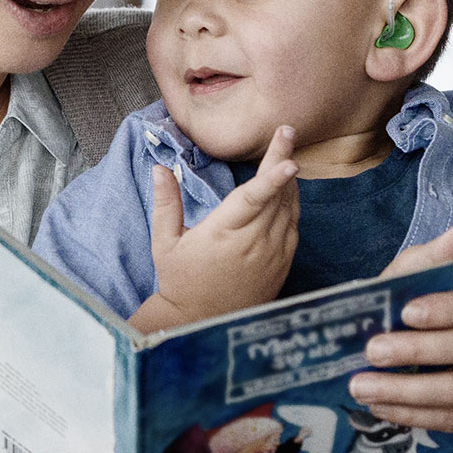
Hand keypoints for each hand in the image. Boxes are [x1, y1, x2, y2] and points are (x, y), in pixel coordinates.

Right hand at [142, 125, 298, 326]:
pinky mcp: (282, 264)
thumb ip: (165, 203)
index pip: (253, 200)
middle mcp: (253, 244)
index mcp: (223, 235)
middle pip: (276, 195)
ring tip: (283, 152)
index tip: (289, 158)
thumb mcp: (164, 243)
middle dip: (282, 159)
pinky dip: (291, 204)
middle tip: (287, 131)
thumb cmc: (180, 280)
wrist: (202, 321)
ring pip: (289, 209)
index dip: (272, 178)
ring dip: (288, 180)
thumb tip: (160, 168)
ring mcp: (272, 255)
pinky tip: (286, 189)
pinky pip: (292, 226)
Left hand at [348, 219, 452, 431]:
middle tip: (371, 352)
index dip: (446, 307)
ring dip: (407, 390)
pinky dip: (414, 415)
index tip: (405, 312)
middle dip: (417, 350)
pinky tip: (380, 407)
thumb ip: (435, 256)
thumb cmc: (415, 304)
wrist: (421, 348)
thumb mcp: (416, 275)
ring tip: (362, 386)